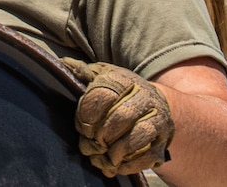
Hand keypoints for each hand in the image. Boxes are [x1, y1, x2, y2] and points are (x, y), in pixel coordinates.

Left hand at [63, 58, 174, 176]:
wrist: (155, 104)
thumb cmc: (120, 91)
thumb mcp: (102, 76)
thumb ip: (83, 72)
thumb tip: (63, 63)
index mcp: (124, 80)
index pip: (104, 94)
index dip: (89, 114)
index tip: (83, 127)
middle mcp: (144, 97)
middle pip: (121, 116)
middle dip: (103, 134)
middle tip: (92, 144)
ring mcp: (157, 119)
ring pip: (138, 135)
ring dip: (117, 150)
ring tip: (104, 155)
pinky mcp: (162, 140)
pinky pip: (149, 155)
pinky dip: (130, 163)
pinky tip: (117, 164)